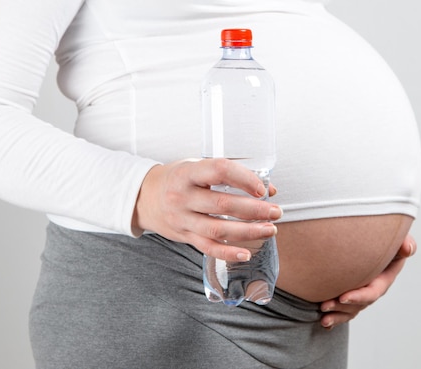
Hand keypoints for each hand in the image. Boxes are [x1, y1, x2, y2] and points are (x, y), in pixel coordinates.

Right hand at [133, 158, 281, 261]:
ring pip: (218, 229)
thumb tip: (268, 190)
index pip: (219, 171)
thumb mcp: (197, 167)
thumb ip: (231, 175)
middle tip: (276, 211)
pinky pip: (208, 248)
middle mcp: (182, 196)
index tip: (261, 188)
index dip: (244, 178)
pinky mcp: (184, 236)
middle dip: (254, 209)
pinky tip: (246, 253)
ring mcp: (182, 219)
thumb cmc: (177, 179)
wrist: (144, 197)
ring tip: (270, 229)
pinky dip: (228, 253)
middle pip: (222, 204)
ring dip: (248, 231)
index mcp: (187, 173)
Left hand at [319, 234, 416, 329]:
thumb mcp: (398, 239)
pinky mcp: (350, 293)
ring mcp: (361, 293)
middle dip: (342, 307)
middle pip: (359, 304)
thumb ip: (404, 243)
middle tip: (324, 305)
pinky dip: (335, 318)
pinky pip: (344, 310)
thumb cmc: (385, 238)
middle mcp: (372, 289)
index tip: (342, 297)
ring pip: (350, 309)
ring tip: (322, 316)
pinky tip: (325, 324)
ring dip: (336, 314)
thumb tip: (407, 248)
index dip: (359, 296)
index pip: (372, 291)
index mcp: (383, 279)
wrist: (370, 241)